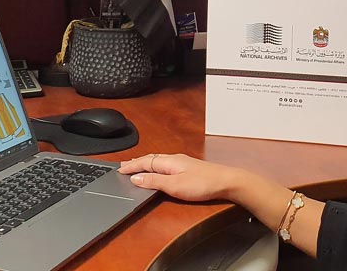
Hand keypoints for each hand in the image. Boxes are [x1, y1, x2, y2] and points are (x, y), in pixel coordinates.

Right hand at [118, 153, 243, 201]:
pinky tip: (157, 171)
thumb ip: (154, 181)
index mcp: (168, 161)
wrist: (227, 182)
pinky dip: (154, 167)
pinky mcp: (188, 169)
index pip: (144, 162)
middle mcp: (174, 159)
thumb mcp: (174, 186)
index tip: (119, 170)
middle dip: (135, 162)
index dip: (131, 166)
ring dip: (144, 164)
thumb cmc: (203, 184)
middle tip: (123, 167)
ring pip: (157, 161)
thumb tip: (136, 178)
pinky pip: (165, 165)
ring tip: (135, 167)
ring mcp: (182, 163)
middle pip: (150, 159)